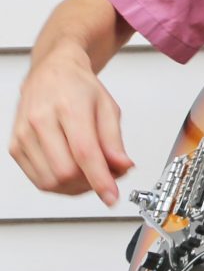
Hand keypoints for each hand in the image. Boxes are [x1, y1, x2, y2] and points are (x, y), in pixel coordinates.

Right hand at [10, 44, 133, 205]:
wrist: (52, 74)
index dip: (100, 180)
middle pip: (65, 172)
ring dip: (76, 187)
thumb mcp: (108, 108)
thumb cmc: (78, 88)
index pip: (84, 153)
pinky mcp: (15, 147)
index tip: (112, 196)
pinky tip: (74, 172)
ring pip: (50, 182)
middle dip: (91, 182)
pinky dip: (60, 184)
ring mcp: (23, 136)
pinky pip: (39, 180)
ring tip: (92, 172)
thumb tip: (122, 166)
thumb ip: (115, 140)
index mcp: (68, 107)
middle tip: (109, 174)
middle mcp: (39, 122)